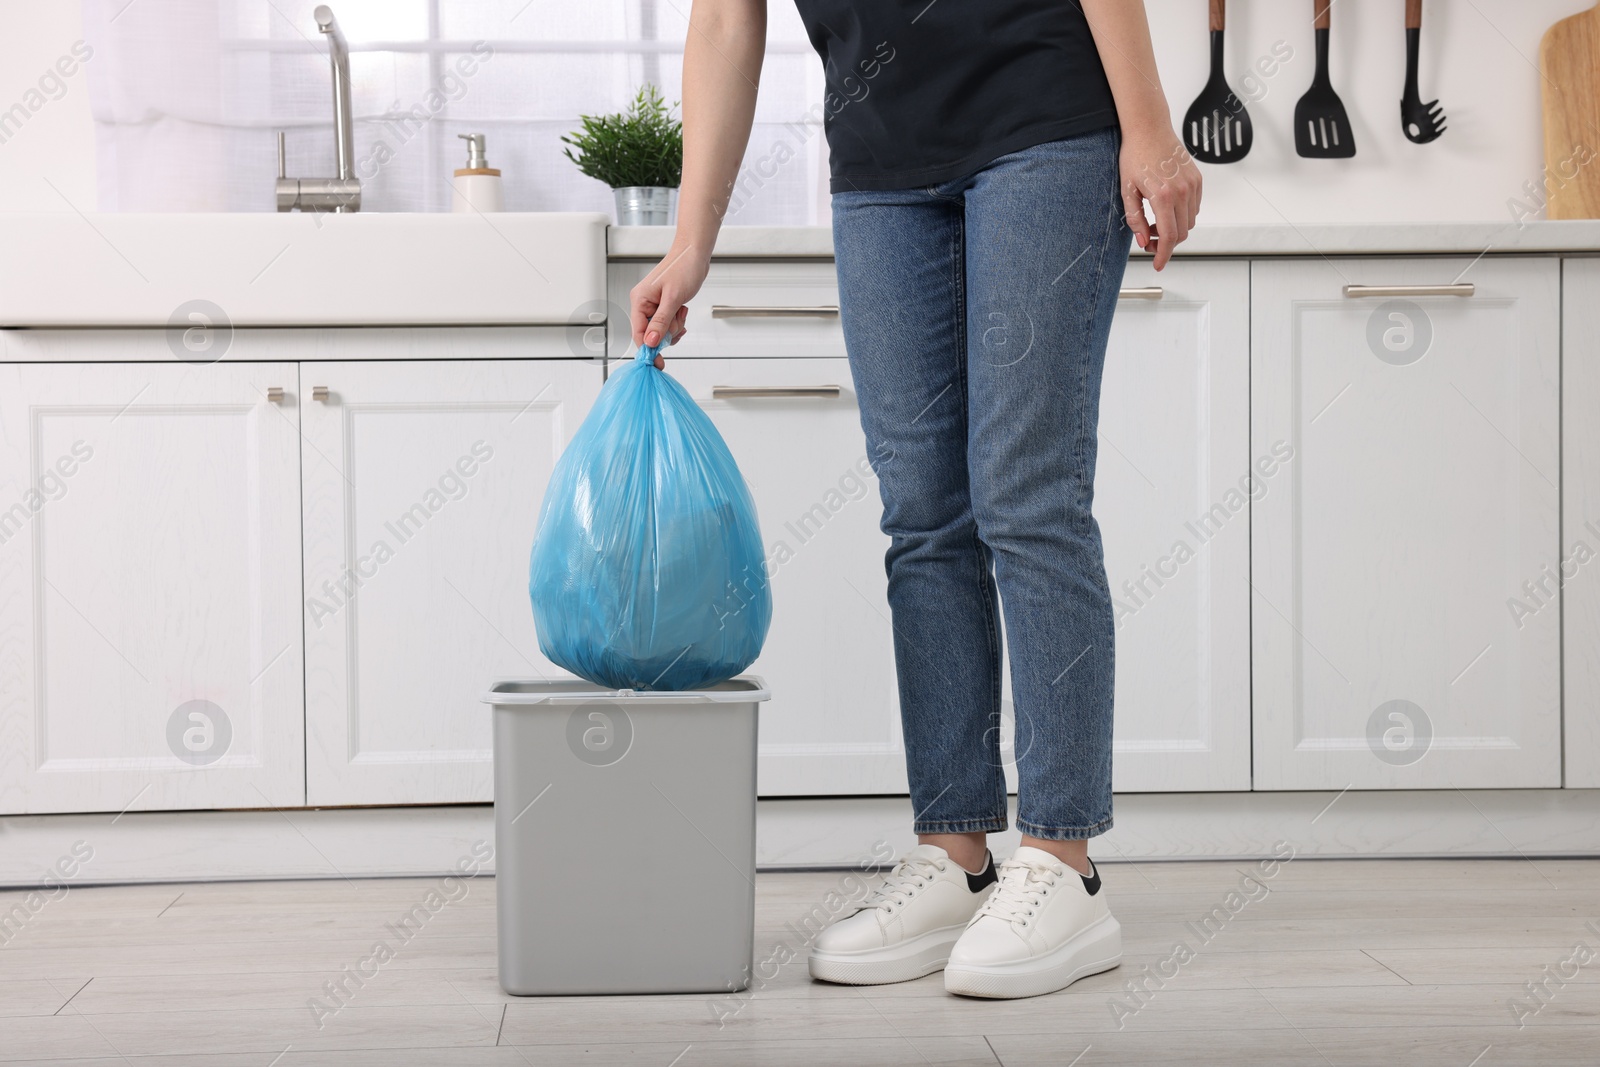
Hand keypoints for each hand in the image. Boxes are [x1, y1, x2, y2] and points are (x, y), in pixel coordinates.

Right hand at [630, 243, 708, 367]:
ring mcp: (653, 305)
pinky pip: (668, 324)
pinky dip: (677, 322)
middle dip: (668, 332)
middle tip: (678, 318)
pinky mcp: (663, 306)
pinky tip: (683, 310)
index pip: (638, 333)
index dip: (649, 348)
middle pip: (651, 334)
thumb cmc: (683, 268)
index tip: (659, 362)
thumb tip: (650, 343)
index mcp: (639, 300)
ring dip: (675, 326)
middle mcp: (643, 304)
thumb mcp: (673, 299)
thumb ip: (661, 323)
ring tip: (682, 310)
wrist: (695, 254)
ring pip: (662, 331)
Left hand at [1119, 127, 1200, 270]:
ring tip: (1155, 223)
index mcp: (1164, 196)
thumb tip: (1143, 241)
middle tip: (1149, 241)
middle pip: (1182, 233)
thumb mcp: (1127, 191)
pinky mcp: (1197, 179)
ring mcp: (1193, 184)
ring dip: (1175, 229)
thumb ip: (1135, 219)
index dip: (1164, 255)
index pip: (1170, 237)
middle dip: (1166, 243)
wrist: (1149, 128)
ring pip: (1189, 222)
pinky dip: (1182, 215)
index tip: (1158, 264)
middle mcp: (1183, 191)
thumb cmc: (1135, 155)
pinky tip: (1166, 209)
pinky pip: (1194, 207)